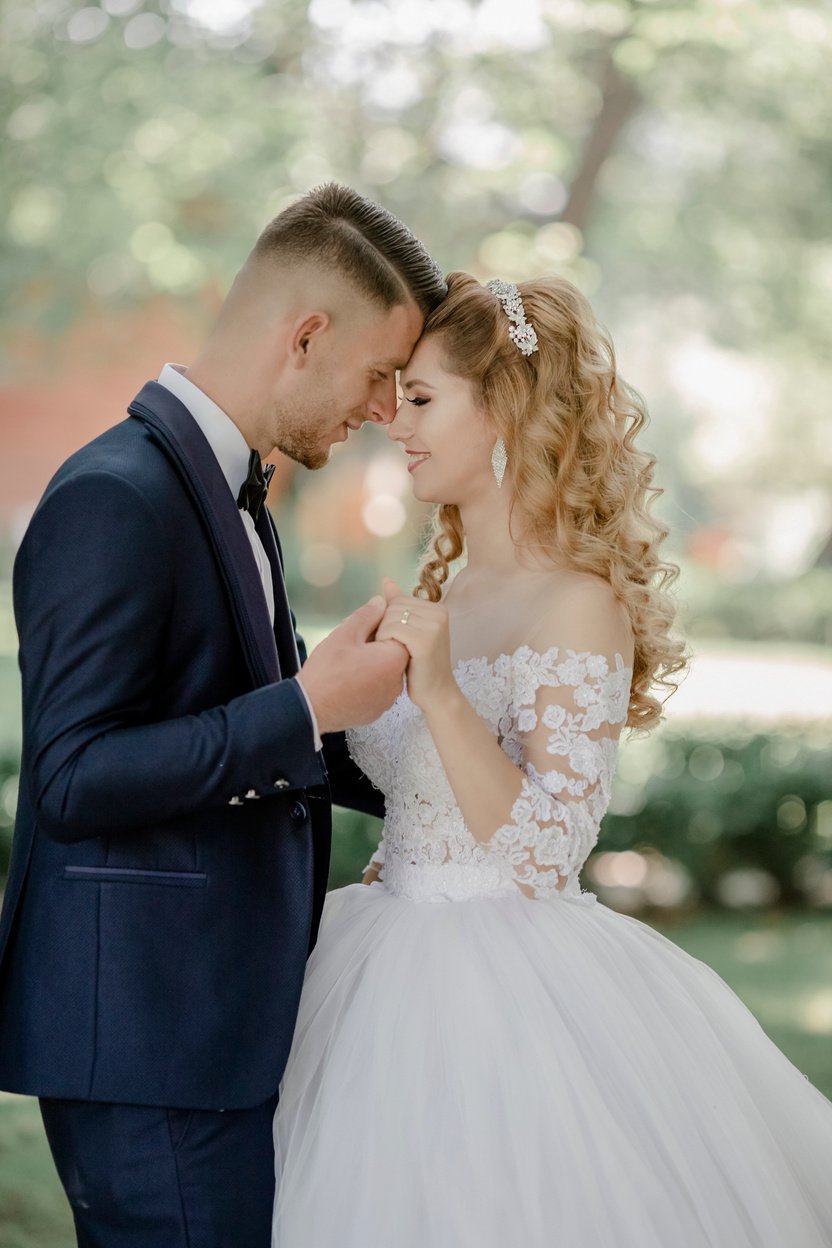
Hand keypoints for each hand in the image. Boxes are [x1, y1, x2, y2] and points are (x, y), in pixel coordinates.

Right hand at [299, 597, 407, 733]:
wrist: (311, 708)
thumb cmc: (328, 670)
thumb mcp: (345, 634)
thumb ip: (368, 615)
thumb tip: (382, 602)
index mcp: (395, 659)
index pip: (399, 634)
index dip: (380, 627)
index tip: (361, 630)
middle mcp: (398, 681)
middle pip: (393, 654)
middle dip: (376, 646)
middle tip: (351, 646)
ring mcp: (388, 699)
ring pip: (384, 673)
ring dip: (371, 665)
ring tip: (347, 664)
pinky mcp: (376, 711)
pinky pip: (376, 690)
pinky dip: (366, 683)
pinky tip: (348, 681)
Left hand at [375, 579, 459, 714]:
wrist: (437, 694)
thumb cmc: (421, 666)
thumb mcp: (411, 631)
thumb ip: (400, 605)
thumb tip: (387, 581)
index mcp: (438, 608)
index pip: (397, 601)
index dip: (387, 620)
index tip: (395, 640)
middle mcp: (439, 613)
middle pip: (393, 607)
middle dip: (384, 627)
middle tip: (392, 648)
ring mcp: (434, 626)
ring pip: (390, 618)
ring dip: (383, 635)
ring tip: (393, 651)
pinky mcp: (425, 640)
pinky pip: (392, 629)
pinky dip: (385, 642)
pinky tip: (393, 654)